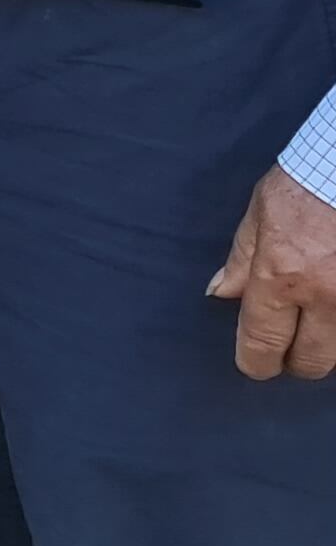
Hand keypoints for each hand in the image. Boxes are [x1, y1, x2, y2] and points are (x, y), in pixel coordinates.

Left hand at [210, 165, 335, 378]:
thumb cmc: (308, 181)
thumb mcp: (262, 212)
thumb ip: (243, 259)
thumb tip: (221, 294)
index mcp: (284, 276)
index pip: (262, 342)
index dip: (255, 362)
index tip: (255, 364)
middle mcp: (327, 296)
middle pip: (311, 361)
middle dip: (296, 360)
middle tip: (290, 345)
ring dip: (329, 346)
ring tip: (318, 325)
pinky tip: (335, 310)